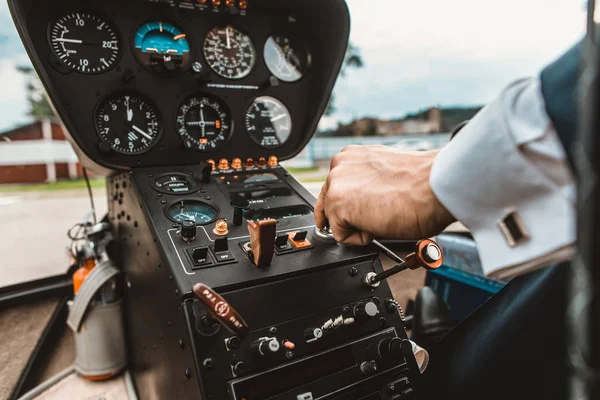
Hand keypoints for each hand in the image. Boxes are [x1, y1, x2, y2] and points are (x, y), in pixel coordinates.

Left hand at [314, 145, 454, 245]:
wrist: (434, 186)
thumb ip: (367, 182)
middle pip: (331, 205)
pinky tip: (380, 223)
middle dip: (349, 217)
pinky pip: (341, 236)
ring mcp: (335, 183)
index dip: (346, 207)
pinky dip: (360, 239)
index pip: (335, 188)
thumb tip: (364, 201)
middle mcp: (339, 165)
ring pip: (336, 220)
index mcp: (352, 156)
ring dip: (357, 226)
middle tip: (376, 217)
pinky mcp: (336, 204)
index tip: (350, 214)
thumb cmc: (423, 183)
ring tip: (383, 215)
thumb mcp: (386, 175)